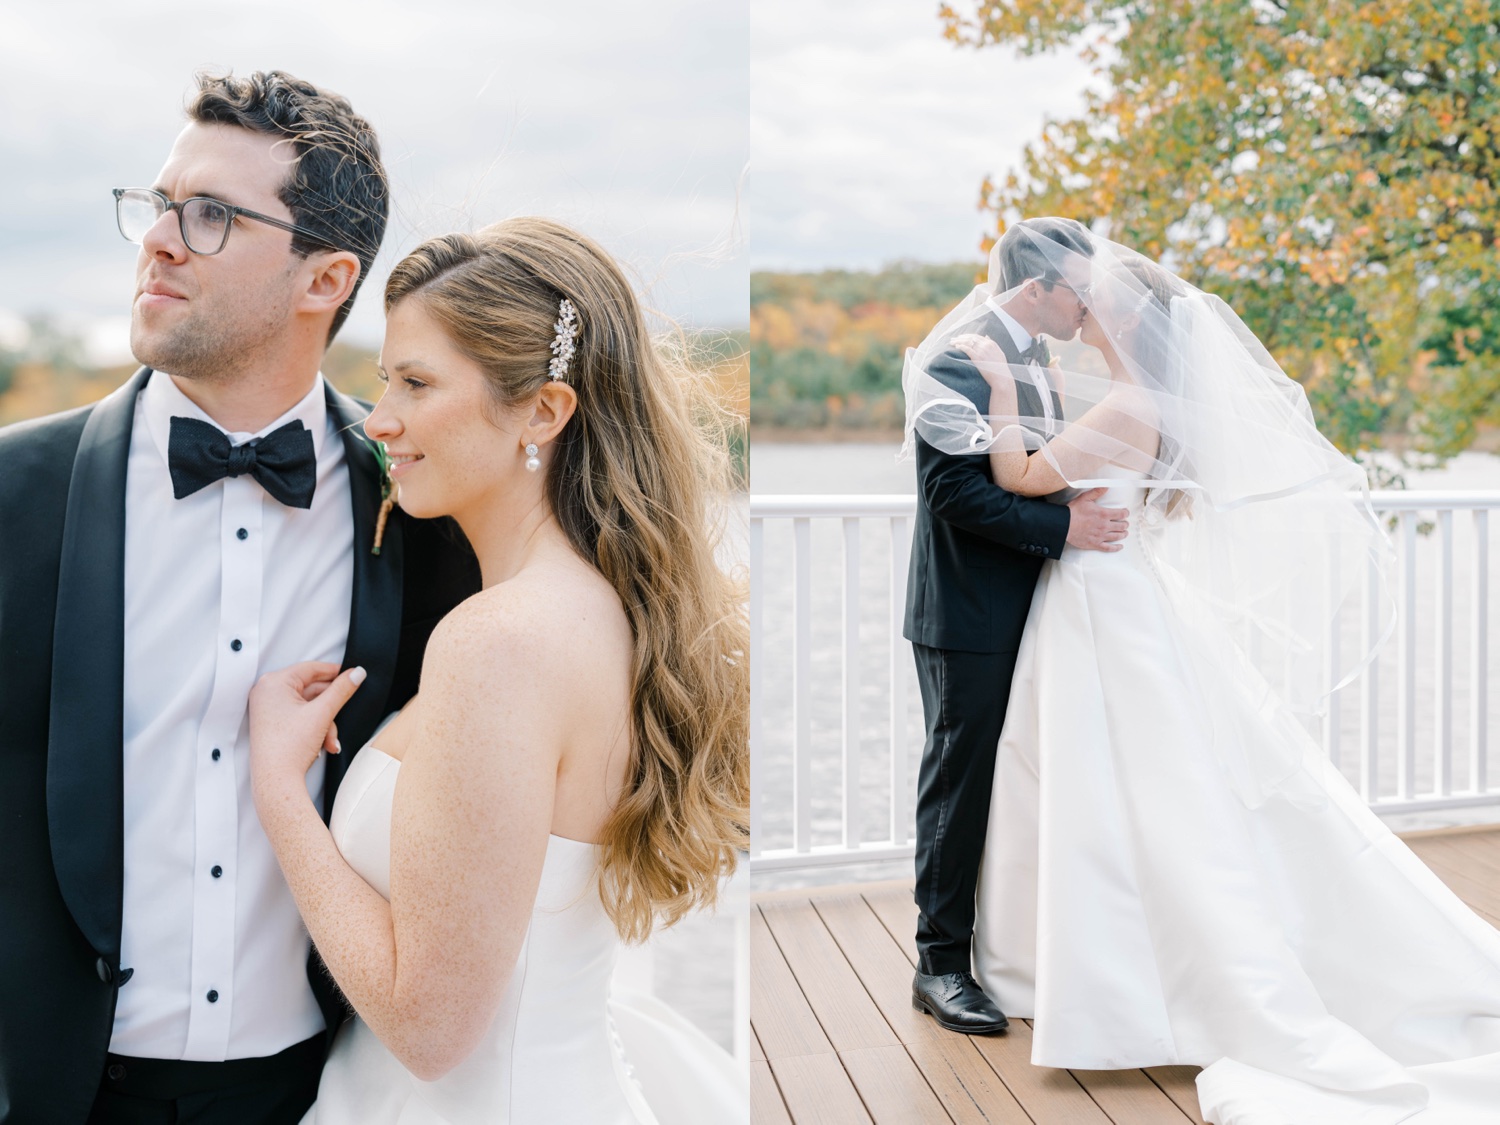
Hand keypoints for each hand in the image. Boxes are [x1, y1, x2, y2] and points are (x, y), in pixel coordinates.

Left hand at [249, 662, 366, 803]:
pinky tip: (322, 743)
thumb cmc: (289, 748)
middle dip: (331, 709)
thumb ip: (342, 689)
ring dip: (325, 722)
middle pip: (311, 690)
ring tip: (331, 741)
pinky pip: (300, 716)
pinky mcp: (272, 722)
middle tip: (346, 713)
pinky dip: (314, 727)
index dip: (335, 672)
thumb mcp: (322, 713)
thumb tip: (357, 673)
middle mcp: (267, 692)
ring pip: (308, 706)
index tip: (353, 675)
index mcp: (273, 683)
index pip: (311, 669)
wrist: (276, 782)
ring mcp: (267, 708)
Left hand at [951, 333, 1009, 386]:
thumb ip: (992, 344)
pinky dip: (961, 347)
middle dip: (961, 337)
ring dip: (958, 341)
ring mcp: (981, 351)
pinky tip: (956, 347)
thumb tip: (986, 336)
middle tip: (953, 339)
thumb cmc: (1000, 368)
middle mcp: (986, 345)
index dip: (968, 336)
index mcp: (991, 343)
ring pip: (967, 342)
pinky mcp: (977, 357)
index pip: (977, 336)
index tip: (961, 337)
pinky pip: (967, 349)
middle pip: (970, 338)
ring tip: (951, 342)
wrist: (1001, 377)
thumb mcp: (999, 353)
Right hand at [1065, 488, 1128, 551]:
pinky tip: (1119, 546)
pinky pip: (1109, 548)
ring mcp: (1100, 536)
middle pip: (1121, 526)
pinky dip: (1116, 548)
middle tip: (1125, 524)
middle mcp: (1104, 526)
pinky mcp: (1095, 544)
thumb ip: (1097, 492)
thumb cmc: (1073, 512)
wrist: (1063, 525)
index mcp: (1104, 514)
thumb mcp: (1085, 498)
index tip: (1125, 513)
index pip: (1121, 514)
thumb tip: (1106, 487)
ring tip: (1124, 533)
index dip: (1126, 513)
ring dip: (1123, 534)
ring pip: (1117, 536)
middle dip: (1125, 524)